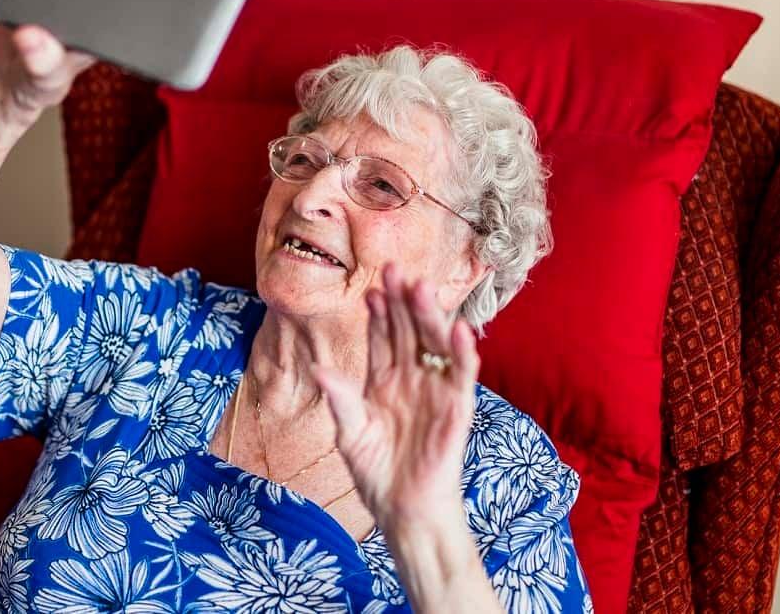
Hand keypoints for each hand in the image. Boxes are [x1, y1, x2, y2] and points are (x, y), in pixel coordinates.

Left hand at [312, 263, 479, 533]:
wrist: (403, 509)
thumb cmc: (377, 473)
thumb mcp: (350, 433)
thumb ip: (340, 400)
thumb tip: (318, 368)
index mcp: (384, 382)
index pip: (382, 339)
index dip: (378, 314)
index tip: (370, 290)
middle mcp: (412, 379)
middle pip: (408, 331)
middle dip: (401, 301)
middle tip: (394, 270)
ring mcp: (435, 391)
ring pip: (434, 344)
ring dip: (429, 316)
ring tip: (420, 287)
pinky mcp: (456, 409)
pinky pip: (462, 375)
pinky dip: (462, 352)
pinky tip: (457, 328)